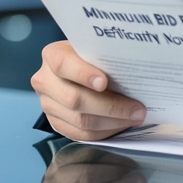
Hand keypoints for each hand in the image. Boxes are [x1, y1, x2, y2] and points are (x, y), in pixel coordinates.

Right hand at [32, 41, 146, 140]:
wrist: (73, 70)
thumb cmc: (89, 56)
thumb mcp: (93, 49)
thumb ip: (105, 57)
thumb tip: (136, 71)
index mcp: (52, 55)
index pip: (63, 64)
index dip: (83, 74)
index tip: (104, 82)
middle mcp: (45, 80)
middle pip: (74, 99)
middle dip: (110, 106)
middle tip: (137, 108)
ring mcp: (47, 104)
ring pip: (80, 120)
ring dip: (112, 122)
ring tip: (135, 118)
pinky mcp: (55, 123)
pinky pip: (80, 134)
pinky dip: (104, 132)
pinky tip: (121, 125)